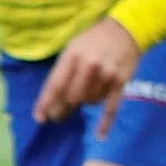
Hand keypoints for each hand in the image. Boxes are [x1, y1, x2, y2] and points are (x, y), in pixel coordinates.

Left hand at [33, 18, 144, 134]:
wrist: (125, 30)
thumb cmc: (92, 41)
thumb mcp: (72, 48)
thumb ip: (63, 71)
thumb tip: (53, 100)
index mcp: (73, 56)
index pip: (55, 84)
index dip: (45, 103)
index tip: (39, 118)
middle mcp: (89, 66)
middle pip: (72, 98)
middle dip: (63, 108)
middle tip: (59, 115)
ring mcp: (106, 75)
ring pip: (90, 101)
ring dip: (85, 101)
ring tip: (87, 91)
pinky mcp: (120, 82)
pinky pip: (111, 107)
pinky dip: (105, 123)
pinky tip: (100, 135)